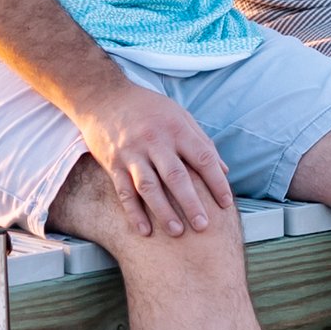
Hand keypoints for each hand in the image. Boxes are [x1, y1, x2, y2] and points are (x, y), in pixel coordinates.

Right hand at [79, 73, 235, 236]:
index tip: (226, 204)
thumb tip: (224, 170)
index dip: (217, 182)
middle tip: (204, 226)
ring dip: (163, 211)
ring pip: (149, 187)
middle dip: (191, 203)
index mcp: (176, 128)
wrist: (104, 96)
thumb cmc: (148, 108)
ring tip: (177, 232)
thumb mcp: (180, 115)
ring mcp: (132, 153)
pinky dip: (134, 213)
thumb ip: (202, 142)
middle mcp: (155, 141)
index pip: (203, 158)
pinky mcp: (113, 163)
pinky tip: (145, 231)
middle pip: (176, 177)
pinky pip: (124, 192)